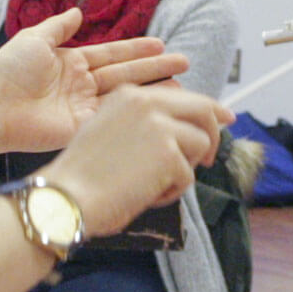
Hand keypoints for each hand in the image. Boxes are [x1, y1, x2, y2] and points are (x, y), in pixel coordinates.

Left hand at [0, 8, 193, 153]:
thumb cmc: (6, 71)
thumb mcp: (34, 39)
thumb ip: (58, 26)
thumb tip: (76, 11)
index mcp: (71, 62)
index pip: (112, 53)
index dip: (136, 48)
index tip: (160, 44)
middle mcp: (81, 84)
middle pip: (126, 73)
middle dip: (155, 68)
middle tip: (183, 62)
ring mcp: (83, 107)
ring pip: (125, 97)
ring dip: (152, 91)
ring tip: (180, 85)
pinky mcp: (82, 128)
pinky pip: (113, 119)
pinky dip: (135, 114)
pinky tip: (157, 109)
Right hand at [37, 85, 231, 235]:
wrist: (67, 197)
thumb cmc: (84, 176)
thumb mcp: (110, 132)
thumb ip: (144, 124)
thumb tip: (186, 130)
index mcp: (130, 94)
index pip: (183, 95)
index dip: (209, 109)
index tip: (225, 118)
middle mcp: (146, 101)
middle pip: (204, 110)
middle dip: (214, 134)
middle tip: (210, 158)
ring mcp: (159, 124)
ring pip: (201, 143)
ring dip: (185, 170)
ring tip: (154, 184)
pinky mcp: (168, 151)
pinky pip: (189, 175)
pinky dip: (172, 191)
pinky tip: (146, 194)